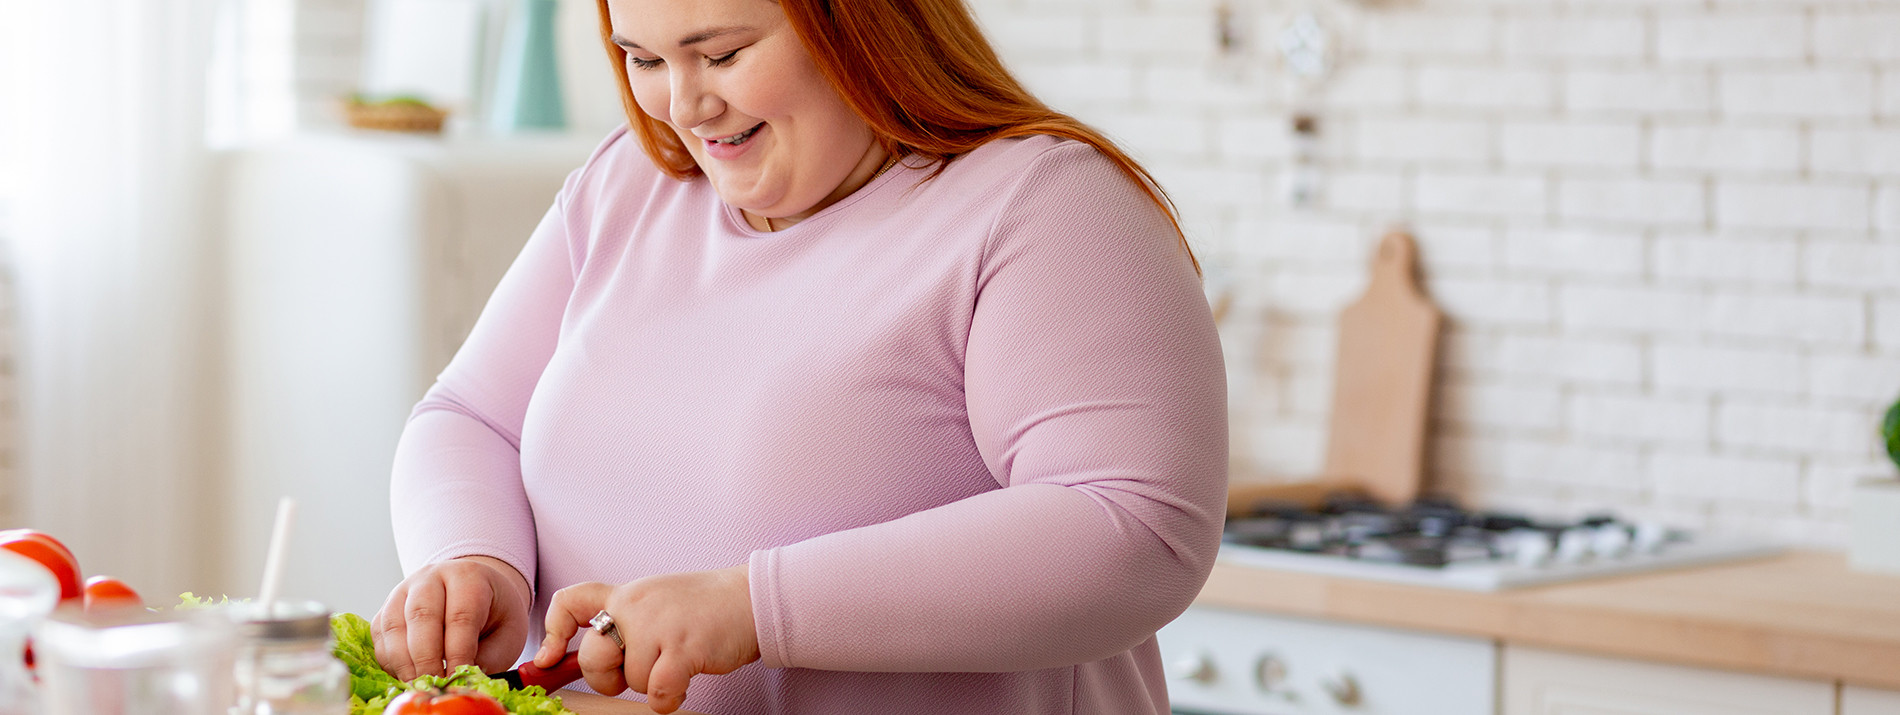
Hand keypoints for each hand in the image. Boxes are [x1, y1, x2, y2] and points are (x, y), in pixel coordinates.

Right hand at [373, 555, 532, 680]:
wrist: (476, 591)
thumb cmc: (494, 612)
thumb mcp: (508, 631)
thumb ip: (491, 656)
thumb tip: (463, 679)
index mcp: (468, 576)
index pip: (460, 616)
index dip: (458, 653)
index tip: (458, 679)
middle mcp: (431, 577)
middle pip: (421, 616)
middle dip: (427, 659)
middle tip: (435, 686)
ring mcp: (404, 590)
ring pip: (394, 626)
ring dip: (405, 663)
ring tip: (421, 685)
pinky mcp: (387, 608)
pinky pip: (381, 636)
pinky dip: (391, 661)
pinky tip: (408, 675)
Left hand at [535, 565, 759, 713]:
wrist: (749, 599)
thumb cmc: (704, 608)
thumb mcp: (655, 601)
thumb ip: (625, 621)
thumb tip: (593, 659)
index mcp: (626, 594)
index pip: (569, 602)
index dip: (551, 633)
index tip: (549, 658)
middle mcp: (635, 606)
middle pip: (591, 659)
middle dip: (608, 679)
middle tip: (638, 672)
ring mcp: (658, 626)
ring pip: (631, 681)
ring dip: (653, 684)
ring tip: (677, 664)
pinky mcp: (681, 648)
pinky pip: (657, 692)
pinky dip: (670, 698)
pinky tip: (685, 682)